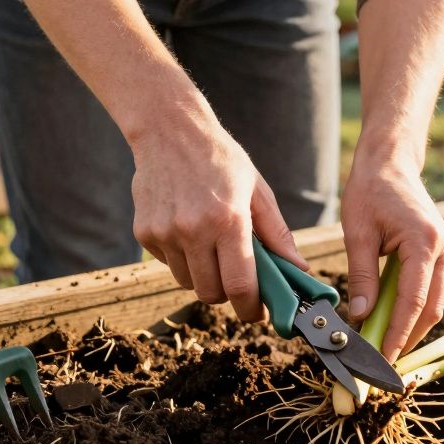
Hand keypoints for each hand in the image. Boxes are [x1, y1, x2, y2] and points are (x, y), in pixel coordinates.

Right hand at [130, 120, 306, 322]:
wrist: (169, 130)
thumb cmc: (220, 159)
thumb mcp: (257, 191)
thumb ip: (277, 234)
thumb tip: (299, 269)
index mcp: (228, 220)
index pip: (239, 286)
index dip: (251, 308)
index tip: (259, 313)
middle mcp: (193, 230)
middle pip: (211, 293)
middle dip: (228, 295)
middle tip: (238, 279)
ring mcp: (165, 233)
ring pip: (188, 282)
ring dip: (203, 276)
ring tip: (211, 247)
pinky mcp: (144, 233)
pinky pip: (168, 265)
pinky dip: (182, 259)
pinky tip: (187, 230)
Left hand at [342, 156, 443, 360]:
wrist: (391, 163)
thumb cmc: (370, 191)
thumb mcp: (357, 233)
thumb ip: (361, 276)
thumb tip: (360, 316)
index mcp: (424, 241)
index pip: (414, 301)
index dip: (398, 334)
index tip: (382, 358)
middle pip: (431, 309)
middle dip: (407, 338)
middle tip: (381, 362)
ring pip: (434, 303)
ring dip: (410, 327)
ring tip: (383, 347)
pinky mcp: (441, 253)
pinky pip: (431, 290)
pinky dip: (412, 309)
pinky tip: (391, 322)